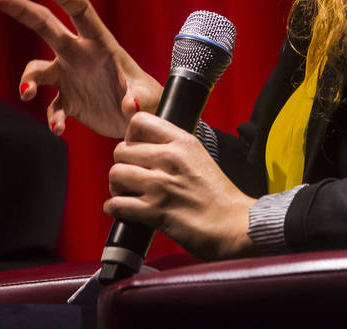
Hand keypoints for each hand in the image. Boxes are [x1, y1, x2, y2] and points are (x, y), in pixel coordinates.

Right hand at [0, 0, 162, 138]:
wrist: (140, 121)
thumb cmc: (149, 99)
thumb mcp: (147, 97)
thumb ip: (138, 99)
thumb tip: (130, 106)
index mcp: (100, 44)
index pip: (80, 12)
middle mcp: (79, 55)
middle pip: (47, 27)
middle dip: (23, 10)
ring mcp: (70, 76)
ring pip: (36, 70)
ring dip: (28, 80)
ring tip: (27, 92)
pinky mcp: (68, 101)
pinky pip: (50, 106)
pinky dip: (52, 118)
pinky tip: (60, 129)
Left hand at [105, 113, 255, 260]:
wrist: (233, 224)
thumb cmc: (218, 195)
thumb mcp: (198, 156)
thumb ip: (173, 147)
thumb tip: (145, 146)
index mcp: (182, 141)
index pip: (139, 121)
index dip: (131, 136)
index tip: (136, 149)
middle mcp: (169, 158)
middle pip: (121, 150)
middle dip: (123, 165)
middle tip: (132, 177)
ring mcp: (160, 184)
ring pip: (115, 174)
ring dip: (117, 186)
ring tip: (128, 193)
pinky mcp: (154, 211)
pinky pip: (116, 203)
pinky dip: (114, 208)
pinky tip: (124, 209)